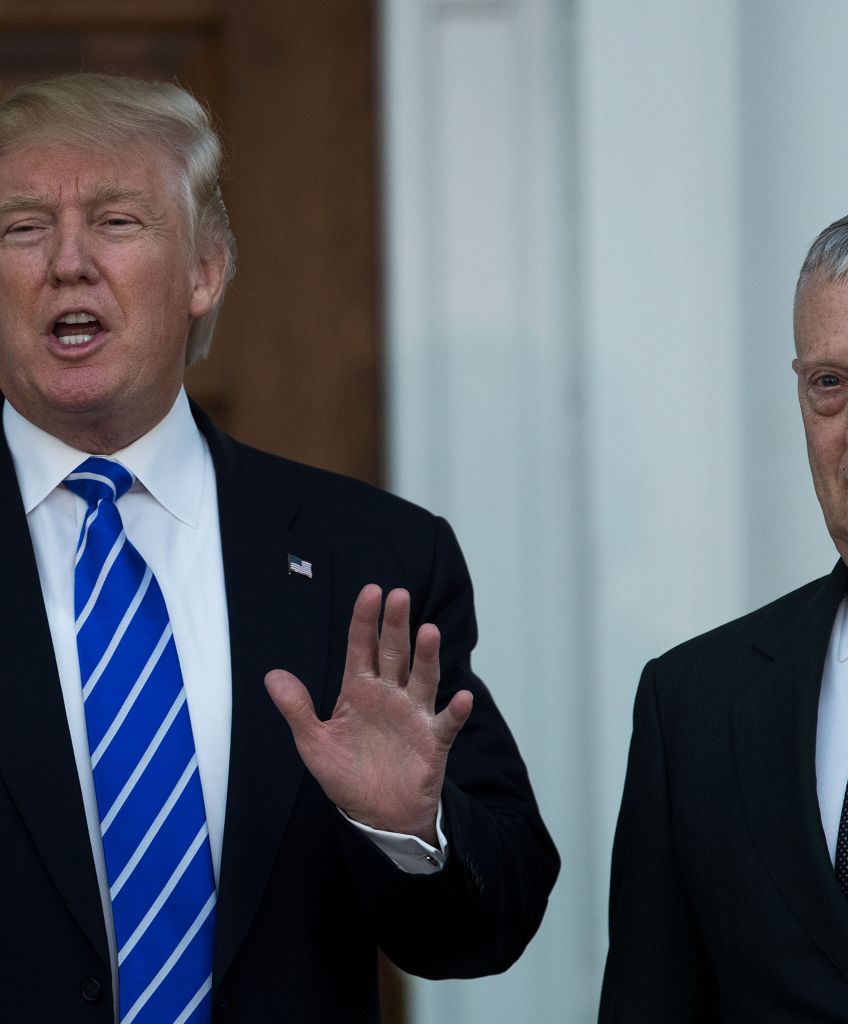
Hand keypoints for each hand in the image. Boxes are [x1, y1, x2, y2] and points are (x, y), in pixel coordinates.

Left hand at [265, 584, 472, 843]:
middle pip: (395, 653)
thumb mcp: (314, 744)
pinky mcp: (433, 742)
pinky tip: (462, 697)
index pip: (362, 647)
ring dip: (427, 656)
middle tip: (398, 596)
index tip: (370, 591)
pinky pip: (446, 723)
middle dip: (396, 625)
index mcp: (360, 690)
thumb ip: (297, 709)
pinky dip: (455, 711)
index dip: (365, 620)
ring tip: (429, 631)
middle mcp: (390, 694)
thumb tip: (272, 675)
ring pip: (423, 678)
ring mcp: (414, 715)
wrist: (377, 816)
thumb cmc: (346, 774)